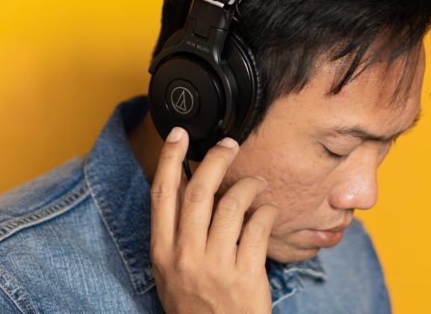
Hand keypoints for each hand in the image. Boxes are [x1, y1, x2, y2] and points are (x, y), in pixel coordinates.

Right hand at [150, 126, 278, 313]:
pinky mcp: (245, 276)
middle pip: (198, 192)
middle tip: (230, 145)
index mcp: (163, 253)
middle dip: (215, 160)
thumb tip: (185, 186)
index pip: (162, 195)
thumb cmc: (194, 307)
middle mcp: (186, 256)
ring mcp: (216, 267)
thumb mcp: (170, 272)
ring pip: (231, 206)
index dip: (170, 160)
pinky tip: (269, 210)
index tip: (178, 134)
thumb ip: (175, 233)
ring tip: (257, 183)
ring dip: (248, 186)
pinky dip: (266, 212)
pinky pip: (257, 228)